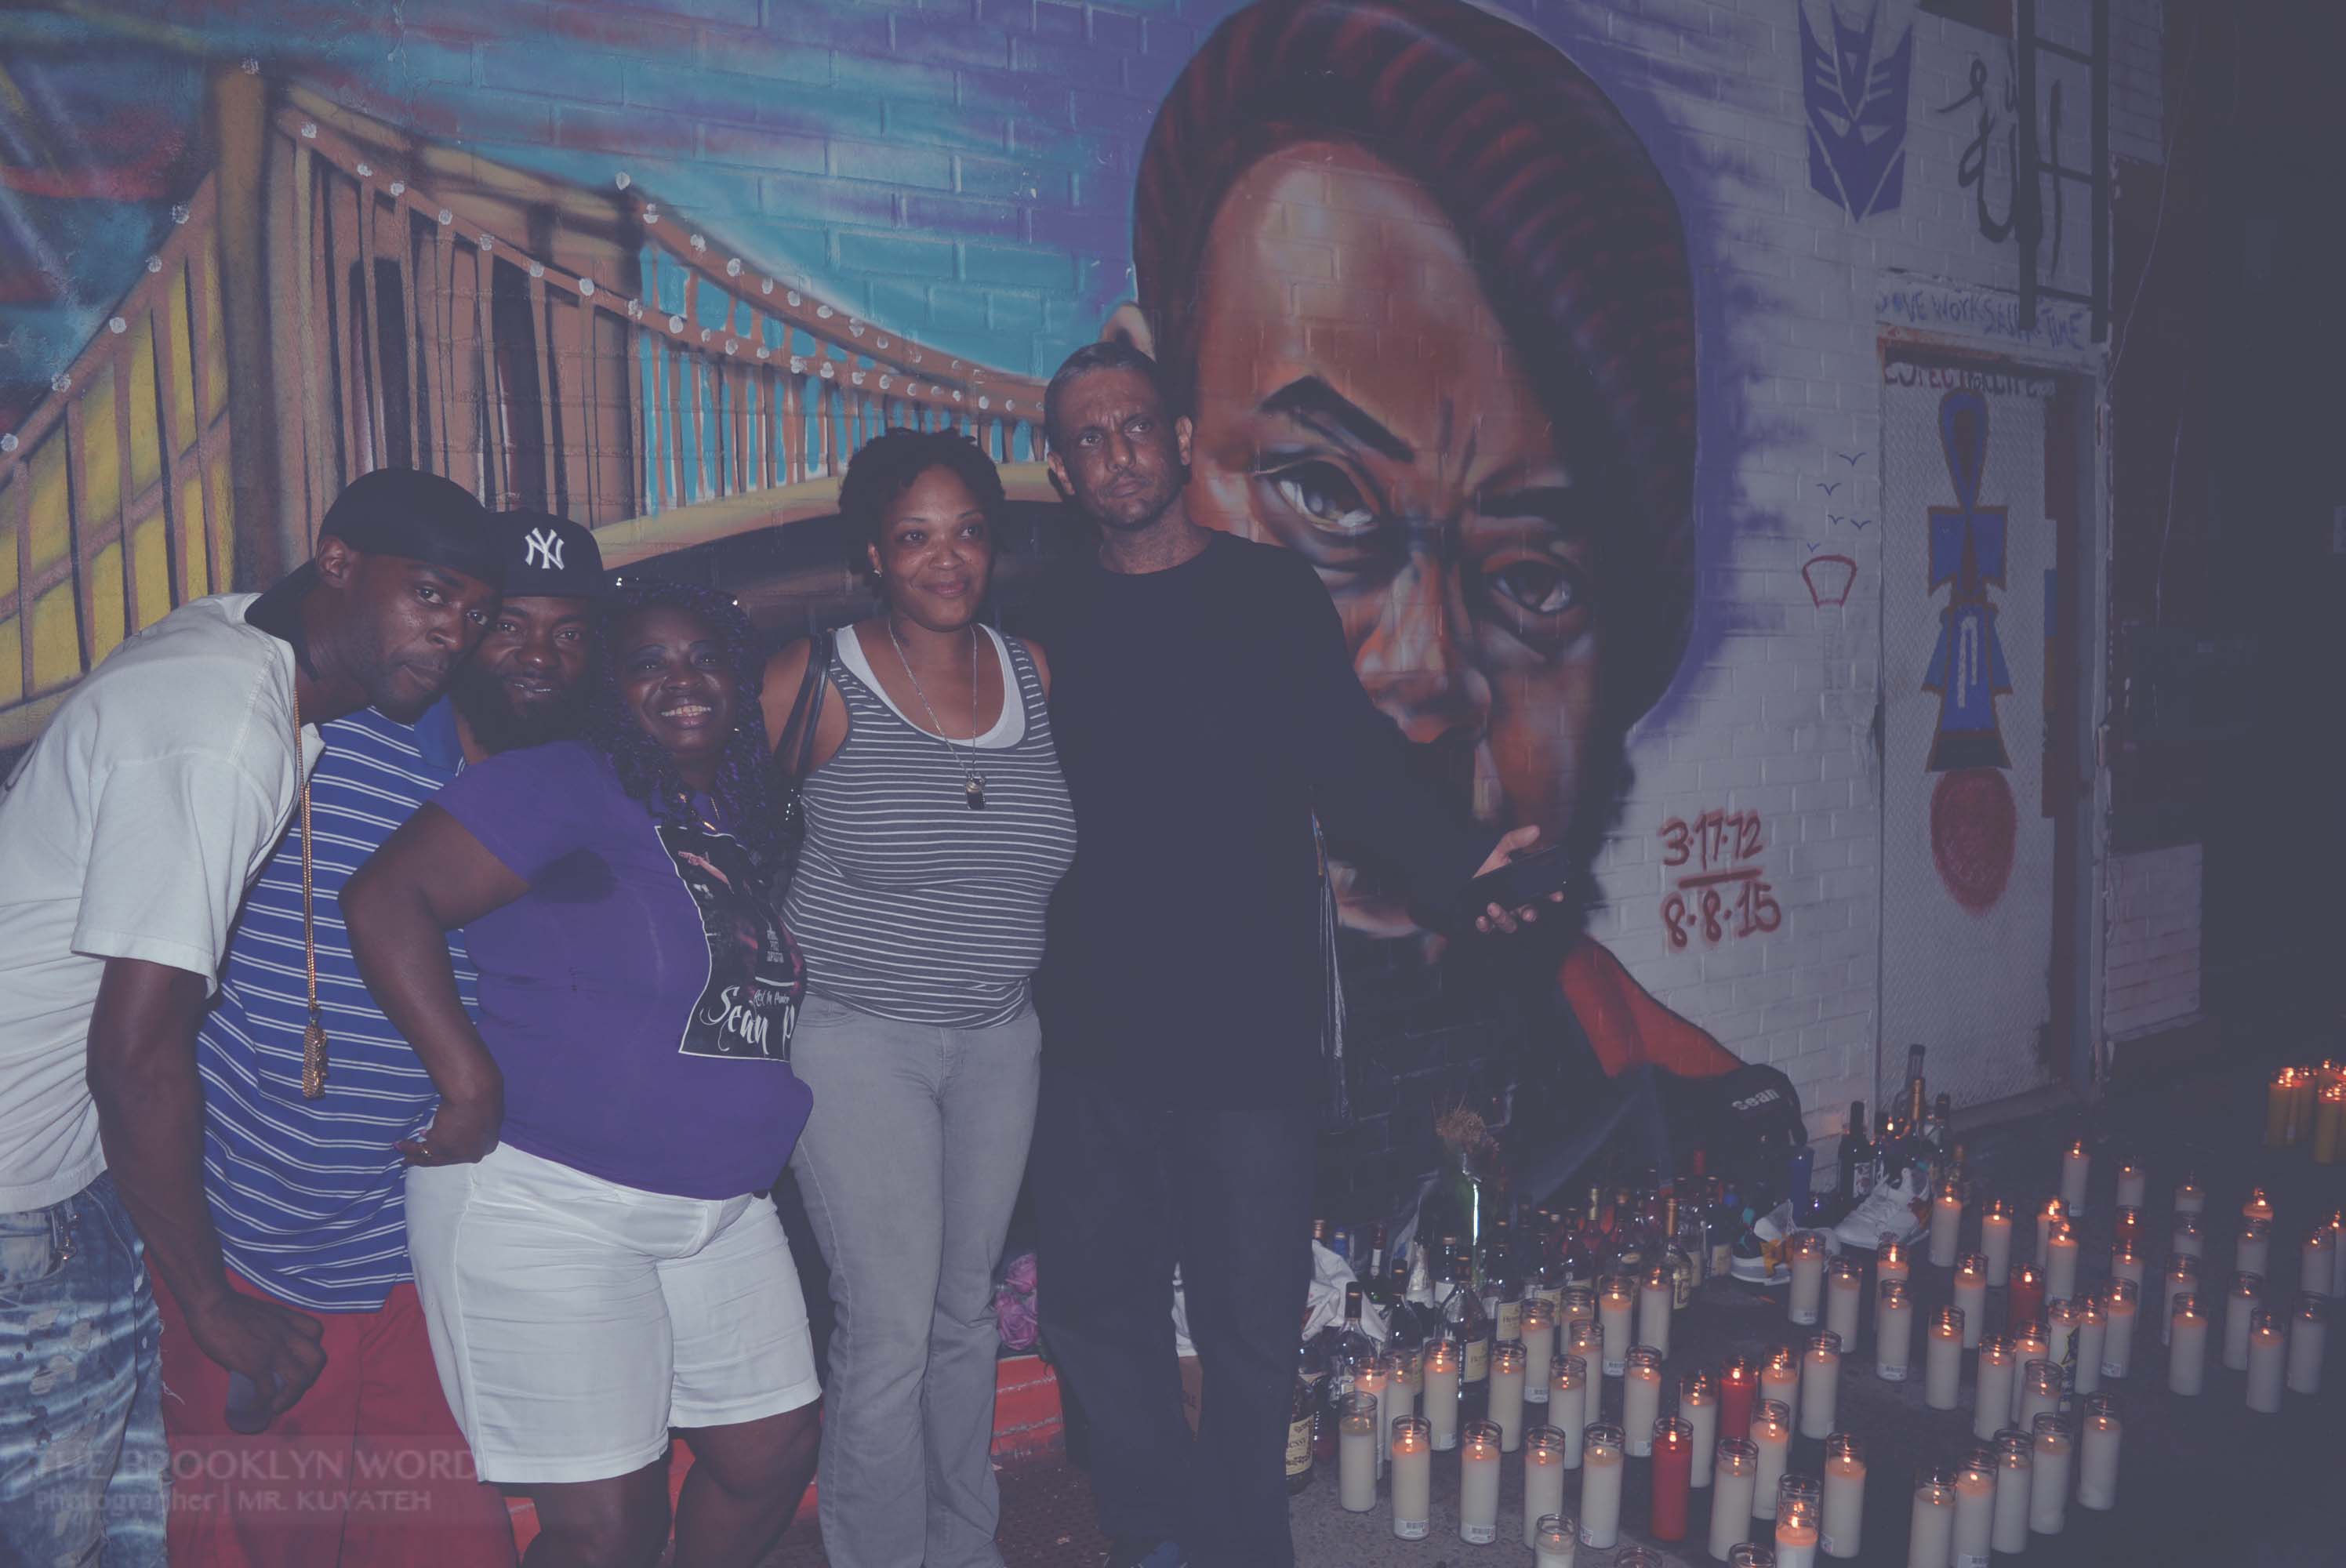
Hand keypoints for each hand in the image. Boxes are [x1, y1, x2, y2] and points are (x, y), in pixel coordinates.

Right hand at [186, 1289, 325, 1424]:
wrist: (211, 1304)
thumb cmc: (229, 1308)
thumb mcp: (261, 1315)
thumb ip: (268, 1333)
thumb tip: (261, 1361)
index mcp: (289, 1320)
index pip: (316, 1333)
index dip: (309, 1351)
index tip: (297, 1364)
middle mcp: (288, 1334)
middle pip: (318, 1359)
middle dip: (309, 1378)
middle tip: (292, 1388)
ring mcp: (274, 1349)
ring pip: (300, 1379)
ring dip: (291, 1397)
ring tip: (278, 1404)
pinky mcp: (255, 1363)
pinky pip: (268, 1390)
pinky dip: (264, 1402)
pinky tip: (256, 1405)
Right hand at [397, 1091, 501, 1165]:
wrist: (476, 1093)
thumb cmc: (483, 1093)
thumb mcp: (483, 1110)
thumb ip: (474, 1118)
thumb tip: (464, 1115)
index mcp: (488, 1143)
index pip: (466, 1149)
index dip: (451, 1145)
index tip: (436, 1139)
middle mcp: (473, 1153)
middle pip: (449, 1158)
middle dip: (432, 1156)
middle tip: (417, 1158)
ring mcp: (458, 1153)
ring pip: (433, 1158)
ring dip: (416, 1156)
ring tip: (403, 1156)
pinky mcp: (442, 1148)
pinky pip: (422, 1152)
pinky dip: (409, 1149)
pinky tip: (400, 1145)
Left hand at [1472, 824, 1566, 935]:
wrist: (1455, 873)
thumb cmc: (1480, 862)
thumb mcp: (1497, 849)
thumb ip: (1515, 840)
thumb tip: (1535, 830)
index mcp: (1521, 886)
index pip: (1542, 893)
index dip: (1552, 895)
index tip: (1557, 896)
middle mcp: (1512, 902)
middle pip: (1528, 913)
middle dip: (1530, 915)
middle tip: (1527, 913)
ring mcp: (1499, 912)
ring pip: (1509, 925)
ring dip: (1504, 919)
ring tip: (1492, 907)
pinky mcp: (1483, 920)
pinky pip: (1488, 929)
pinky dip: (1485, 926)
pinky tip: (1481, 919)